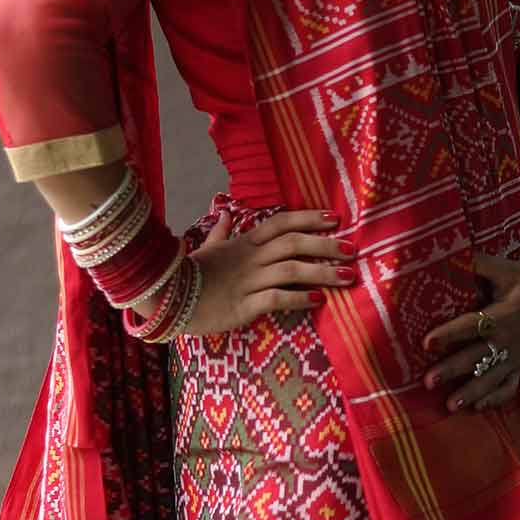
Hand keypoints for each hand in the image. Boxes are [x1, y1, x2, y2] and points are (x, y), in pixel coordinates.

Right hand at [161, 208, 355, 333]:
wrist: (166, 298)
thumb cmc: (190, 274)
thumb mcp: (206, 248)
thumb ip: (221, 232)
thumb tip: (227, 213)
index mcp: (244, 243)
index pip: (281, 223)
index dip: (309, 218)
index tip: (335, 218)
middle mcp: (250, 258)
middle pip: (293, 244)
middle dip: (325, 245)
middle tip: (352, 250)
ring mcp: (247, 281)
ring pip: (290, 271)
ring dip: (322, 273)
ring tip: (347, 277)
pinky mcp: (243, 306)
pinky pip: (276, 299)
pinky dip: (299, 298)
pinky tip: (319, 300)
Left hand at [420, 251, 519, 411]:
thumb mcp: (507, 268)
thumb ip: (478, 264)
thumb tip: (445, 255)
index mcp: (505, 314)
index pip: (473, 325)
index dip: (450, 334)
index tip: (427, 342)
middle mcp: (510, 340)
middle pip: (478, 357)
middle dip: (453, 370)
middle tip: (429, 381)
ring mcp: (516, 357)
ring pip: (491, 379)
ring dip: (471, 393)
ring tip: (449, 406)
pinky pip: (509, 387)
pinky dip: (494, 399)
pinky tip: (476, 408)